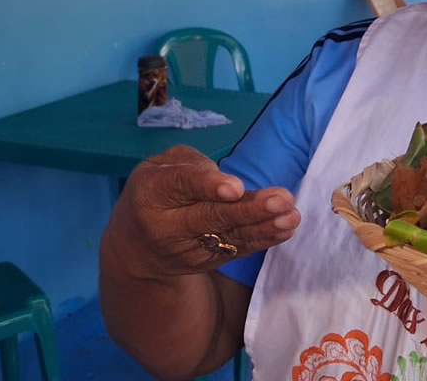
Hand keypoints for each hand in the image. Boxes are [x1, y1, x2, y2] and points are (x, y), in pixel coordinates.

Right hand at [107, 145, 300, 279]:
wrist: (135, 248)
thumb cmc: (156, 191)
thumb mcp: (159, 166)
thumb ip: (191, 164)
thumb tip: (229, 183)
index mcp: (152, 193)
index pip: (182, 187)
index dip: (209, 186)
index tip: (235, 188)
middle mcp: (168, 225)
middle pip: (211, 217)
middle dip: (248, 210)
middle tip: (281, 200)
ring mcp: (188, 249)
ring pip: (229, 237)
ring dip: (264, 227)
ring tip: (291, 216)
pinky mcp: (207, 262)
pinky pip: (238, 249)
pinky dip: (263, 239)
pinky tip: (285, 229)